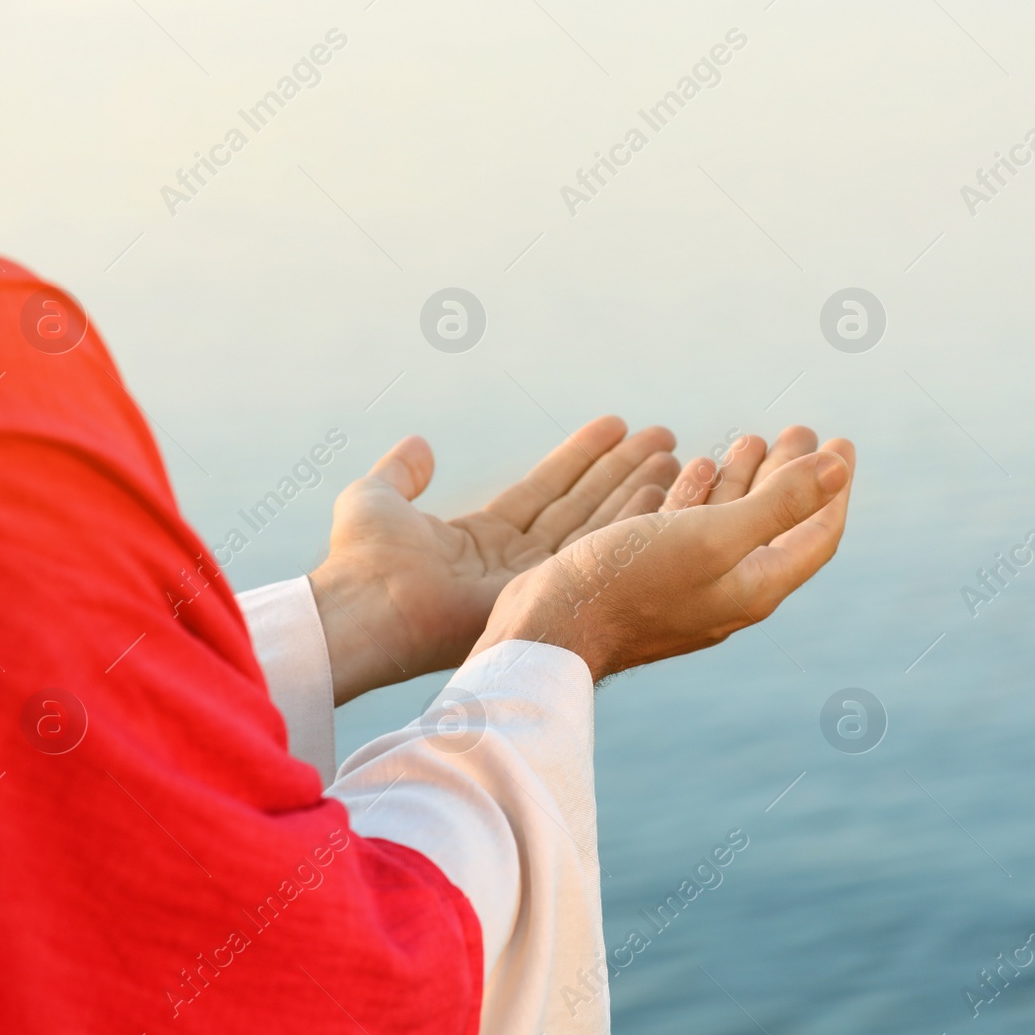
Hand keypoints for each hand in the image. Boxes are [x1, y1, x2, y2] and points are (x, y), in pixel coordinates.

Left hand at [309, 416, 677, 702]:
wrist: (362, 609)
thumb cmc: (359, 562)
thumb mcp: (376, 498)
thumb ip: (402, 472)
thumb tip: (420, 444)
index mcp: (480, 542)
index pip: (545, 491)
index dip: (582, 457)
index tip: (618, 425)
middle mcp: (515, 561)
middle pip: (581, 505)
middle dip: (624, 470)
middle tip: (665, 438)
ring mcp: (533, 579)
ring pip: (596, 523)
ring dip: (637, 487)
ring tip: (675, 453)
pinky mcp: (546, 591)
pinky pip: (595, 546)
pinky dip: (630, 516)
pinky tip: (662, 484)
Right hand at [472, 432, 854, 680]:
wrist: (549, 630)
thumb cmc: (629, 584)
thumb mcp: (713, 536)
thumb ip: (778, 503)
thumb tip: (839, 467)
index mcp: (754, 586)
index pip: (815, 534)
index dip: (833, 489)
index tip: (840, 442)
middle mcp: (727, 590)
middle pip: (775, 526)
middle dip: (789, 476)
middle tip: (797, 431)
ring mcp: (686, 586)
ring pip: (729, 525)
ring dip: (744, 480)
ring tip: (749, 440)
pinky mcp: (647, 578)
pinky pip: (686, 530)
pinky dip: (698, 495)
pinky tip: (691, 468)